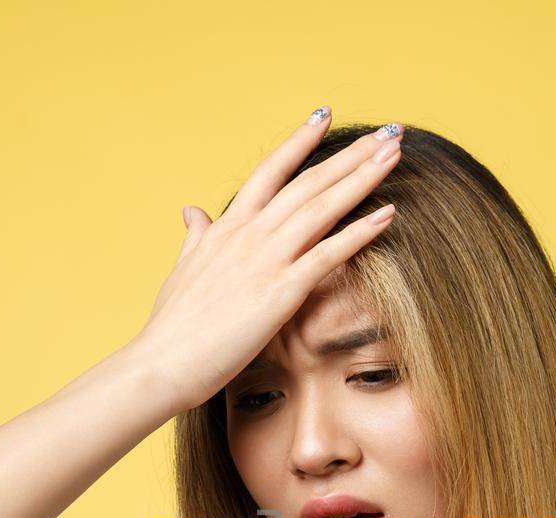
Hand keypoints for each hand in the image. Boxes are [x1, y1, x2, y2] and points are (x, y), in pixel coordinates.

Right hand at [130, 109, 402, 410]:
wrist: (160, 365)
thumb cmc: (171, 328)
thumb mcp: (183, 270)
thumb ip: (195, 237)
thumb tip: (192, 210)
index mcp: (226, 228)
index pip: (270, 171)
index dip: (299, 141)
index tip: (325, 114)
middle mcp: (248, 234)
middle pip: (308, 181)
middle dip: (351, 153)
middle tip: (387, 131)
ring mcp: (265, 260)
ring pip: (323, 207)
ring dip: (362, 177)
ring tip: (394, 153)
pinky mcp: (280, 292)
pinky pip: (329, 254)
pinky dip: (361, 232)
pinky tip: (389, 214)